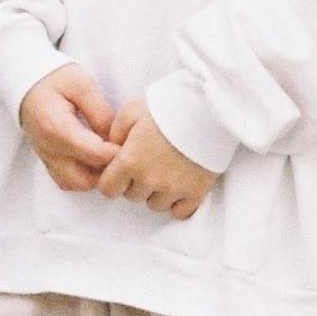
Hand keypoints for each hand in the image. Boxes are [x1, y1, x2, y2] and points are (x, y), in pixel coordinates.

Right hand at [18, 66, 119, 193]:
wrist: (26, 80)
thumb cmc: (55, 78)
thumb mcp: (82, 86)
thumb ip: (101, 113)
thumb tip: (116, 138)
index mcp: (58, 128)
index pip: (94, 154)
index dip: (117, 153)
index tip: (131, 144)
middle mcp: (49, 149)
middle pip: (84, 179)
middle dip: (106, 171)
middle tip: (121, 153)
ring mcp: (46, 157)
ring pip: (75, 184)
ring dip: (95, 176)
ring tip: (108, 155)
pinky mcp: (46, 159)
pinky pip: (66, 180)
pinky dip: (82, 176)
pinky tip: (93, 159)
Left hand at [98, 95, 220, 221]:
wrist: (208, 105)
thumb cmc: (167, 104)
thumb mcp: (131, 110)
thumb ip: (115, 134)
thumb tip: (112, 150)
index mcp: (130, 161)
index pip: (108, 189)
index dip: (112, 179)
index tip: (120, 169)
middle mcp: (150, 180)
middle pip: (133, 196)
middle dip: (135, 182)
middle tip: (148, 162)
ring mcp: (175, 188)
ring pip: (155, 205)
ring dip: (156, 192)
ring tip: (166, 170)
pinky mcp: (197, 191)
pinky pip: (180, 212)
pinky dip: (178, 202)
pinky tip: (180, 185)